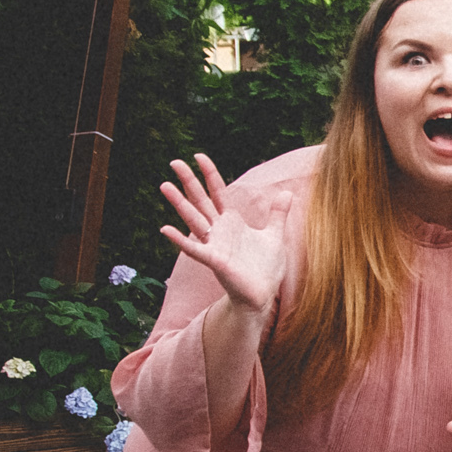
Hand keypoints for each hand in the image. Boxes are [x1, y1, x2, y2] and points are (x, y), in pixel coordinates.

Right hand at [159, 154, 290, 314]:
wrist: (263, 295)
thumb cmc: (265, 268)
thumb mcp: (274, 235)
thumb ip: (278, 214)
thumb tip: (287, 193)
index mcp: (231, 222)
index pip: (217, 192)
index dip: (209, 174)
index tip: (198, 156)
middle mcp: (219, 230)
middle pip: (200, 200)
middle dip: (188, 182)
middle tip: (173, 162)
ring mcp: (214, 245)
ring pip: (194, 219)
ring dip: (179, 204)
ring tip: (165, 186)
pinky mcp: (215, 261)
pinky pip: (195, 249)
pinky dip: (180, 240)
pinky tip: (166, 229)